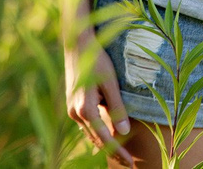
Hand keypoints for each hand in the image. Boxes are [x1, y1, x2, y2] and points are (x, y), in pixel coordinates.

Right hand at [65, 38, 132, 166]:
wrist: (78, 45)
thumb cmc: (97, 60)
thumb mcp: (111, 82)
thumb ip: (117, 107)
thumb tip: (125, 132)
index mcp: (86, 109)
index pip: (105, 139)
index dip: (118, 152)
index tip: (130, 163)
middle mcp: (76, 113)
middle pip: (96, 140)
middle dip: (112, 151)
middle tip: (129, 162)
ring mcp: (72, 110)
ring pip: (91, 133)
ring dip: (104, 143)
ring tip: (121, 152)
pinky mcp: (72, 105)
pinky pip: (86, 124)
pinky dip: (97, 132)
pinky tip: (107, 135)